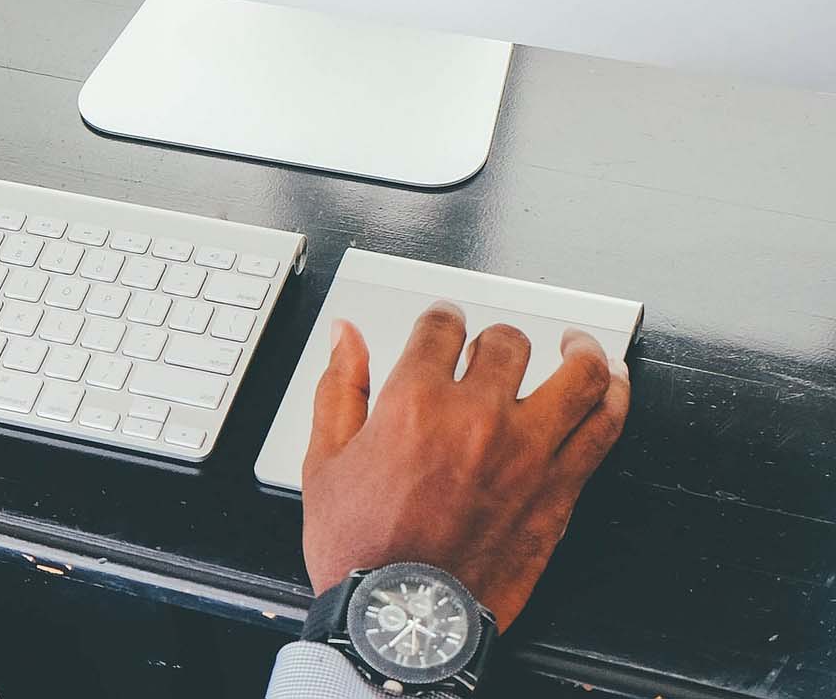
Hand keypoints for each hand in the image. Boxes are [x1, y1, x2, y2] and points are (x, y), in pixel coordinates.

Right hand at [301, 302, 629, 628]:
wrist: (407, 620)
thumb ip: (339, 389)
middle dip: (496, 338)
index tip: (444, 323)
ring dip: (580, 351)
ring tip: (578, 346)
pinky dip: (613, 397)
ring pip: (577, 375)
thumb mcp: (325, 462)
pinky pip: (604, 427)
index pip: (441, 328)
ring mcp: (528, 452)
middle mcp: (478, 418)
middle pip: (507, 343)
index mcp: (415, 403)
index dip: (442, 317)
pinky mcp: (561, 489)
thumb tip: (345, 338)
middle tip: (494, 349)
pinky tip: (610, 388)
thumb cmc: (363, 550)